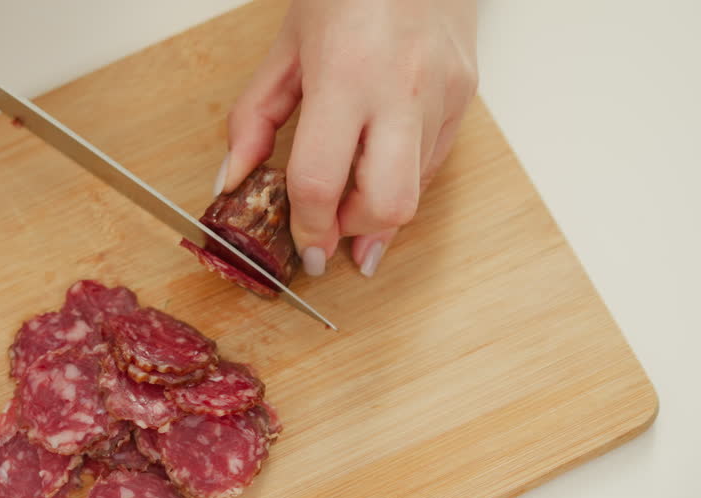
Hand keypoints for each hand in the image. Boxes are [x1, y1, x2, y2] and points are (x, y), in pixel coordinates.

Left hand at [220, 0, 476, 277]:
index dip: (306, 227)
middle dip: (353, 230)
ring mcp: (443, 94)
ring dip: (379, 211)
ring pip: (418, 191)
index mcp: (346, 76)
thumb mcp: (285, 47)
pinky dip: (403, 180)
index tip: (301, 247)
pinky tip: (379, 171)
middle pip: (387, 205)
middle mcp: (402, 90)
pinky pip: (434, 162)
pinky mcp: (467, 94)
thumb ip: (253, 119)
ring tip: (351, 205)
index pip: (321, 182)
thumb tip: (233, 180)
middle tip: (329, 229)